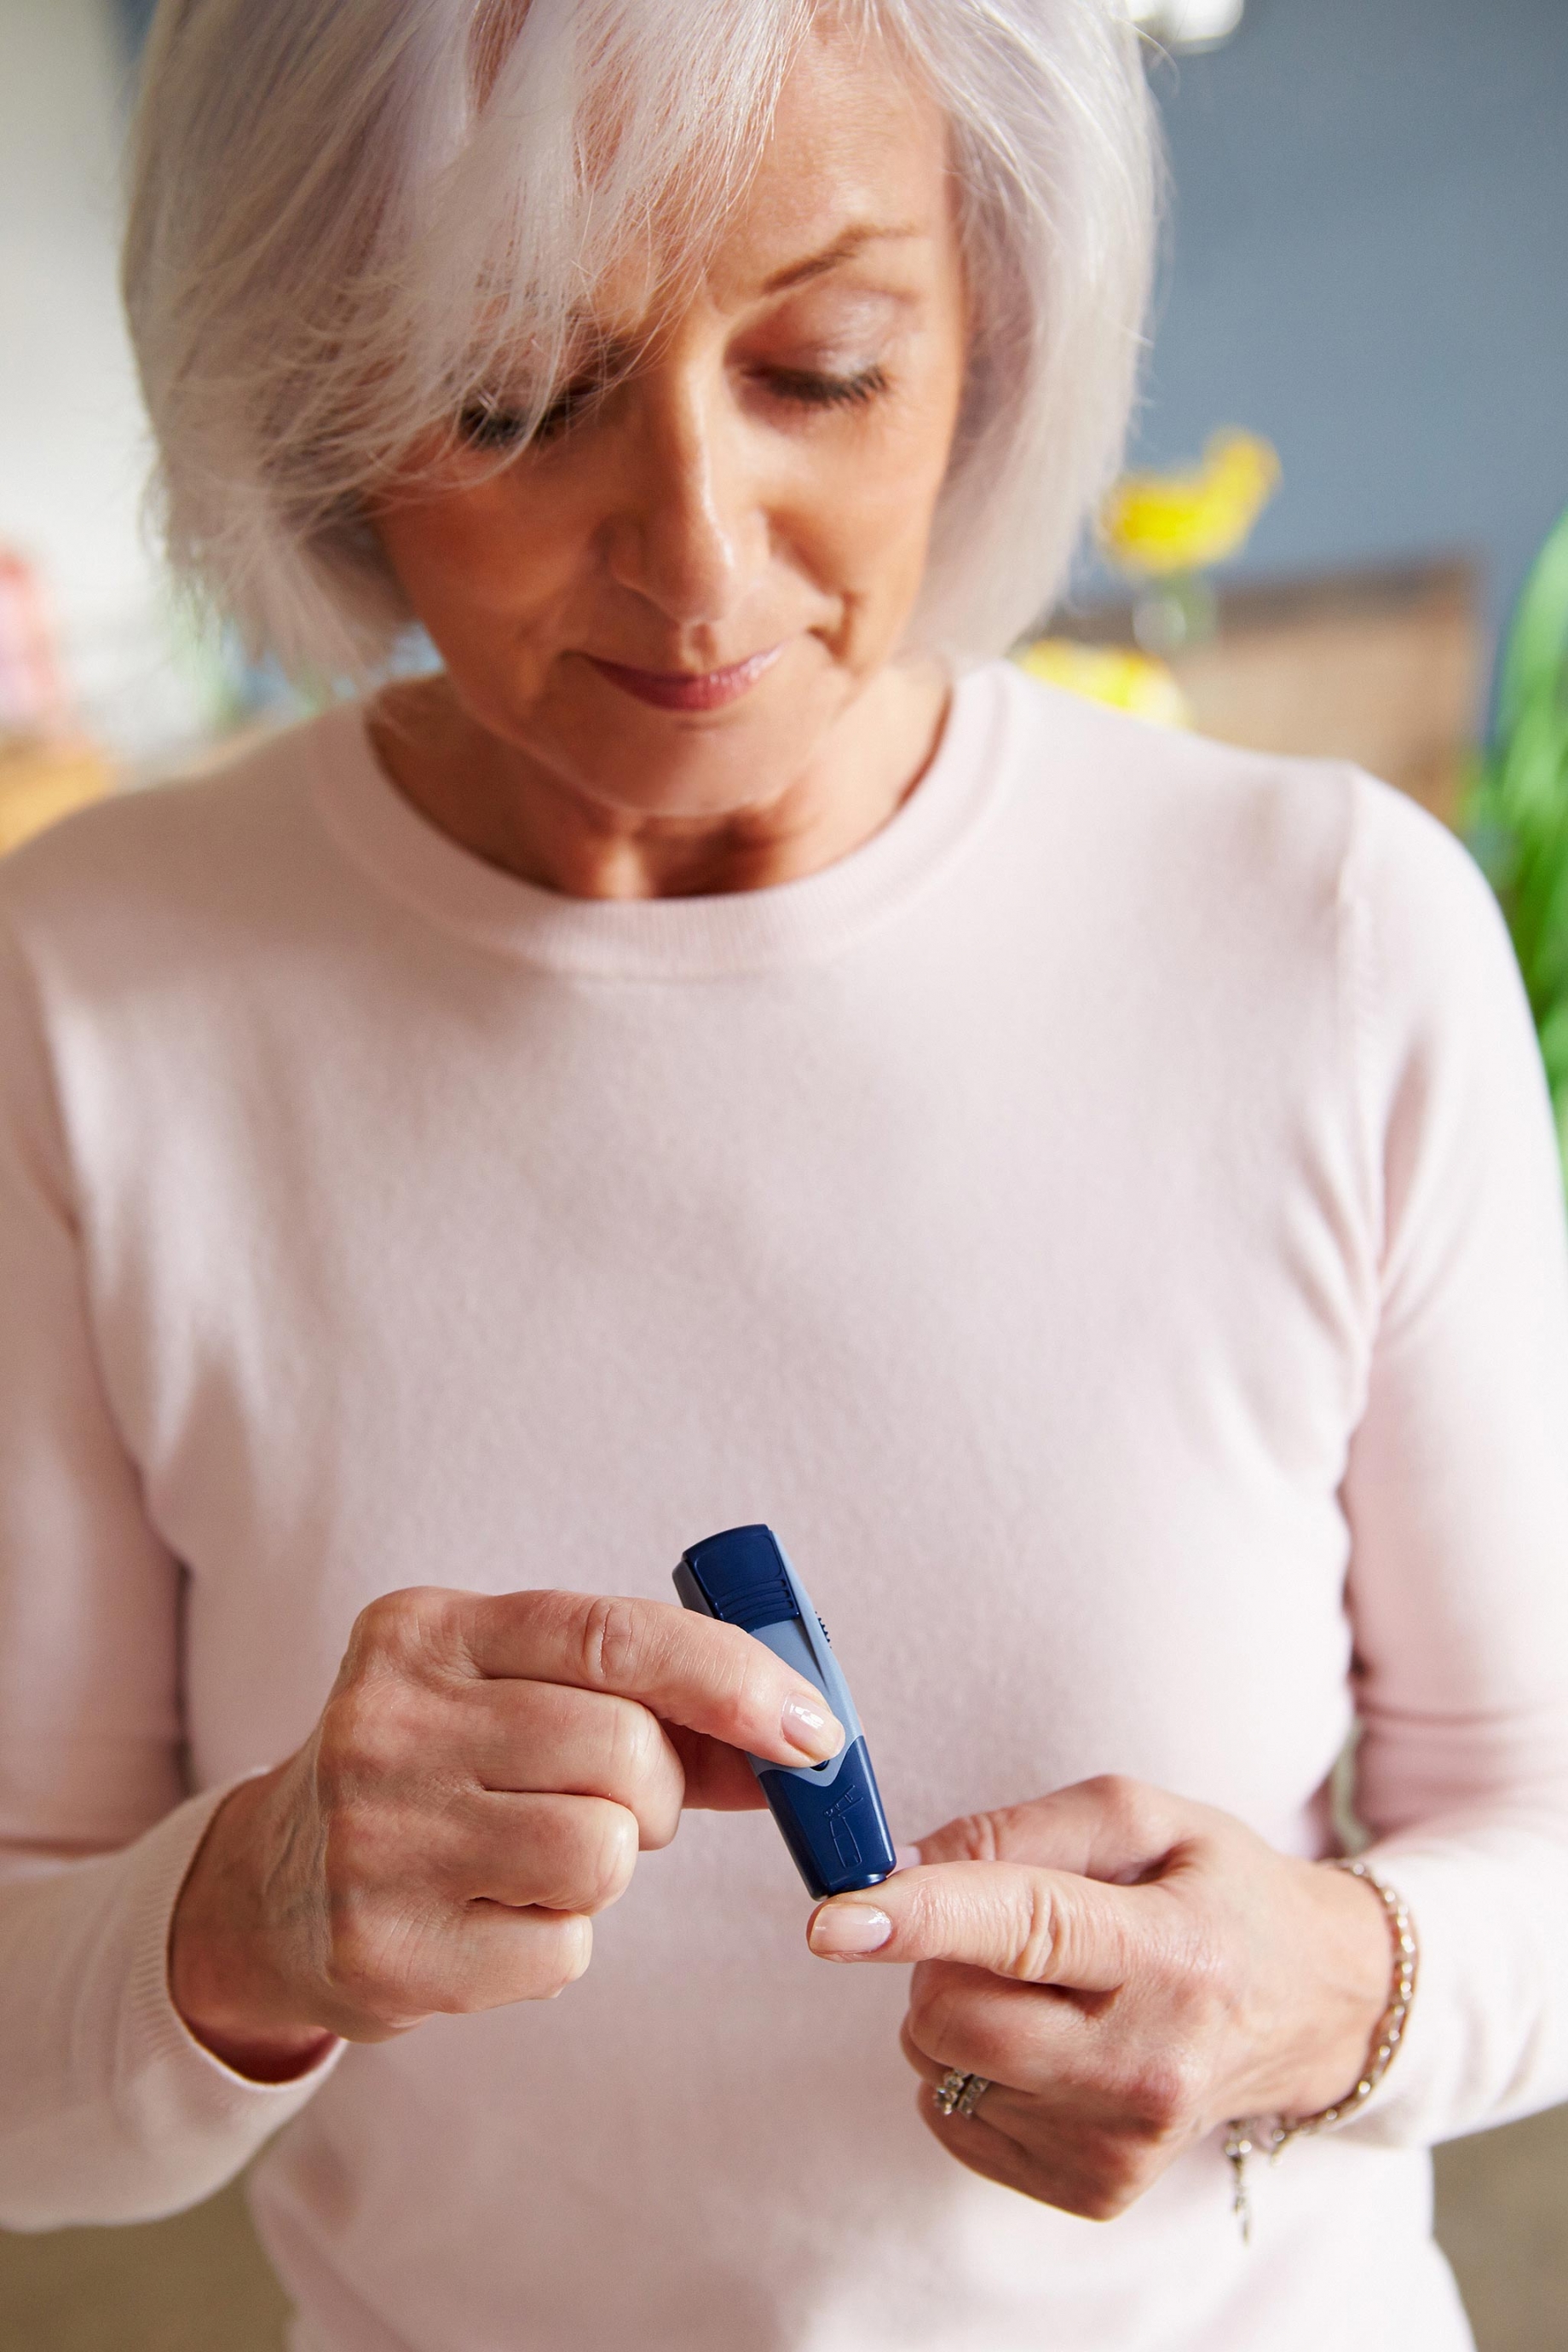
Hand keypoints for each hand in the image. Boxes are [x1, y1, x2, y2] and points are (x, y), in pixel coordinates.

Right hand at [170, 1586, 841, 2079]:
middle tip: (620, 1803)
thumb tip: (805, 1735)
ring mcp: (377, 1837)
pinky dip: (562, 1939)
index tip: (812, 1728)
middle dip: (659, 1788)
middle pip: (623, 1751)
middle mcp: (387, 1721)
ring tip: (547, 1854)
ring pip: (604, 1849)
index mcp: (425, 1630)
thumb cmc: (442, 1771)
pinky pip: (564, 1947)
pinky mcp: (385, 1949)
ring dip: (613, 1862)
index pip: (610, 1634)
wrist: (274, 1889)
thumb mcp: (512, 1695)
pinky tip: (496, 1914)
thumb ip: (645, 1701)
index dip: (729, 1677)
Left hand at [805, 1776, 1391, 2219]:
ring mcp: (1124, 2142)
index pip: (1025, 1932)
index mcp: (1168, 1951)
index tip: (834, 1918)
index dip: (919, 1920)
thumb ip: (1017, 1832)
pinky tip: (1051, 2043)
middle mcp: (1149, 2062)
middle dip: (937, 1961)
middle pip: (956, 2018)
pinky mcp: (1098, 2191)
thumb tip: (900, 1868)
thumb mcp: (1141, 1816)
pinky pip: (961, 2123)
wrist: (1317, 2007)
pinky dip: (977, 2072)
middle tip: (1000, 1932)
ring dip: (960, 2015)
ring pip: (946, 2070)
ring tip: (1048, 1987)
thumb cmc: (1218, 1892)